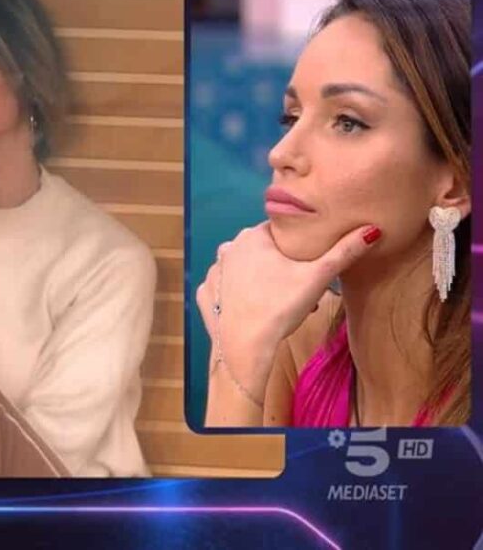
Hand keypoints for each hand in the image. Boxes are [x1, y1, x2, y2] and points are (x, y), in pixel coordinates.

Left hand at [195, 222, 381, 398]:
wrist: (244, 347)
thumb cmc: (281, 307)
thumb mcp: (318, 278)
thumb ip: (345, 252)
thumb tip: (372, 229)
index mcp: (253, 236)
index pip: (283, 233)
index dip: (300, 250)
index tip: (311, 268)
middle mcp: (228, 248)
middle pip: (264, 252)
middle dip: (284, 268)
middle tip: (301, 292)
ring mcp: (213, 272)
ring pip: (245, 271)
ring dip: (262, 282)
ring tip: (281, 305)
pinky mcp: (204, 294)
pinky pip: (227, 289)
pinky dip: (239, 296)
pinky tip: (253, 308)